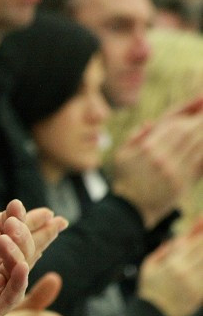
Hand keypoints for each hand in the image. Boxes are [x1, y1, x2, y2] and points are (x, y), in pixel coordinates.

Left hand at [0, 173, 65, 272]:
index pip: (9, 228)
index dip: (19, 216)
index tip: (16, 203)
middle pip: (23, 246)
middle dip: (27, 230)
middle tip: (17, 216)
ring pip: (20, 268)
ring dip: (21, 249)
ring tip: (8, 233)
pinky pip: (10, 297)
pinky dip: (17, 279)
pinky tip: (17, 263)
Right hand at [111, 99, 202, 228]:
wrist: (130, 209)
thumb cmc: (125, 180)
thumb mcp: (121, 155)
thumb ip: (135, 137)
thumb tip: (150, 122)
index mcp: (146, 147)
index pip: (172, 125)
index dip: (187, 114)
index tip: (198, 106)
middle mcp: (161, 157)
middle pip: (188, 133)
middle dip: (200, 122)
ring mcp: (173, 170)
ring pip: (197, 146)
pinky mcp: (182, 183)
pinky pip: (199, 162)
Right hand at [138, 216, 202, 315]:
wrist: (153, 315)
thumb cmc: (149, 290)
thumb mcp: (148, 267)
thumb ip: (162, 252)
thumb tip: (174, 241)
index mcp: (170, 262)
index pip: (191, 242)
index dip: (200, 230)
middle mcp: (184, 270)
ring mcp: (194, 282)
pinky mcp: (200, 294)